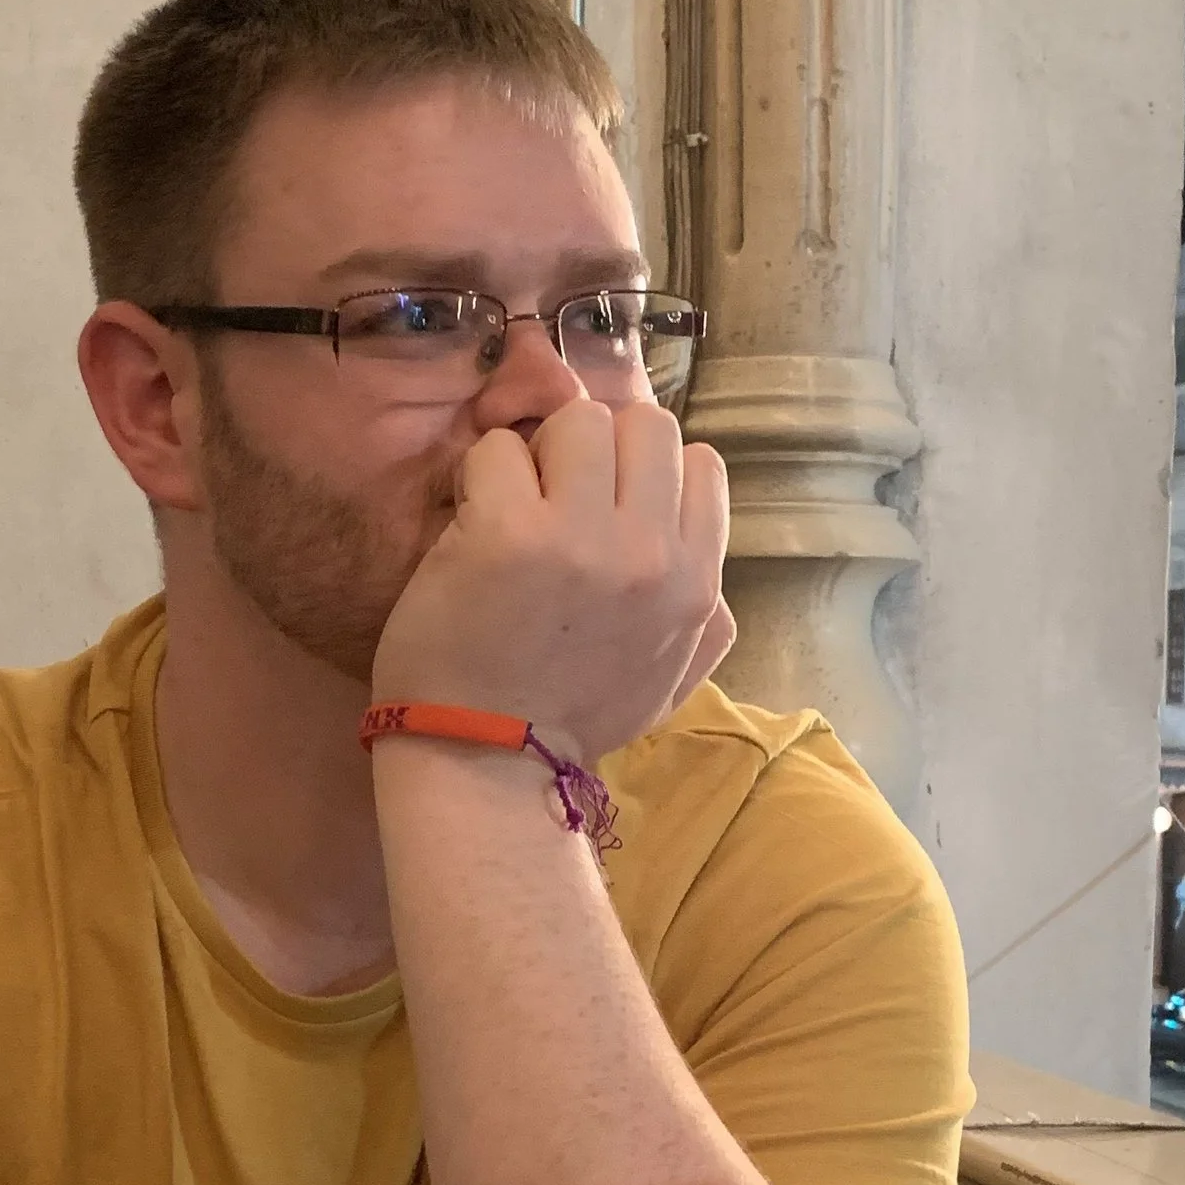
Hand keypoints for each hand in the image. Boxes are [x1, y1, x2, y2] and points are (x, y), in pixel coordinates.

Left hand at [371, 402, 731, 760]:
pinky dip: (481, 477)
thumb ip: (705, 624)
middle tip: (559, 496)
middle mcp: (651, 553)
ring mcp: (582, 538)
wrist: (488, 764)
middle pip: (646, 424)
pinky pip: (500, 449)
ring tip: (516, 505)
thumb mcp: (672, 682)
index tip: (609, 506)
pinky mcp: (508, 532)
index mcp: (695, 584)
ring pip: (578, 420)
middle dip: (599, 449)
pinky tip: (473, 526)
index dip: (649, 473)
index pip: (702, 464)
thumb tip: (711, 582)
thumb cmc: (574, 723)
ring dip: (540, 454)